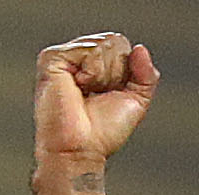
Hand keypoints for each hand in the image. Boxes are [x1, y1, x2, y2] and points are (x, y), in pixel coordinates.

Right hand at [33, 32, 157, 184]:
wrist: (81, 149)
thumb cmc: (102, 133)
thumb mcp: (136, 101)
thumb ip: (146, 75)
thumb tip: (140, 48)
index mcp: (94, 65)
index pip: (121, 46)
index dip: (124, 72)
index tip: (109, 95)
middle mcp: (78, 59)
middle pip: (114, 41)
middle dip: (115, 73)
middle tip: (97, 96)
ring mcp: (64, 57)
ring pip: (103, 44)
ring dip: (103, 75)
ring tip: (86, 93)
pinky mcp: (52, 58)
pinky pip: (88, 49)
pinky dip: (92, 72)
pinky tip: (79, 87)